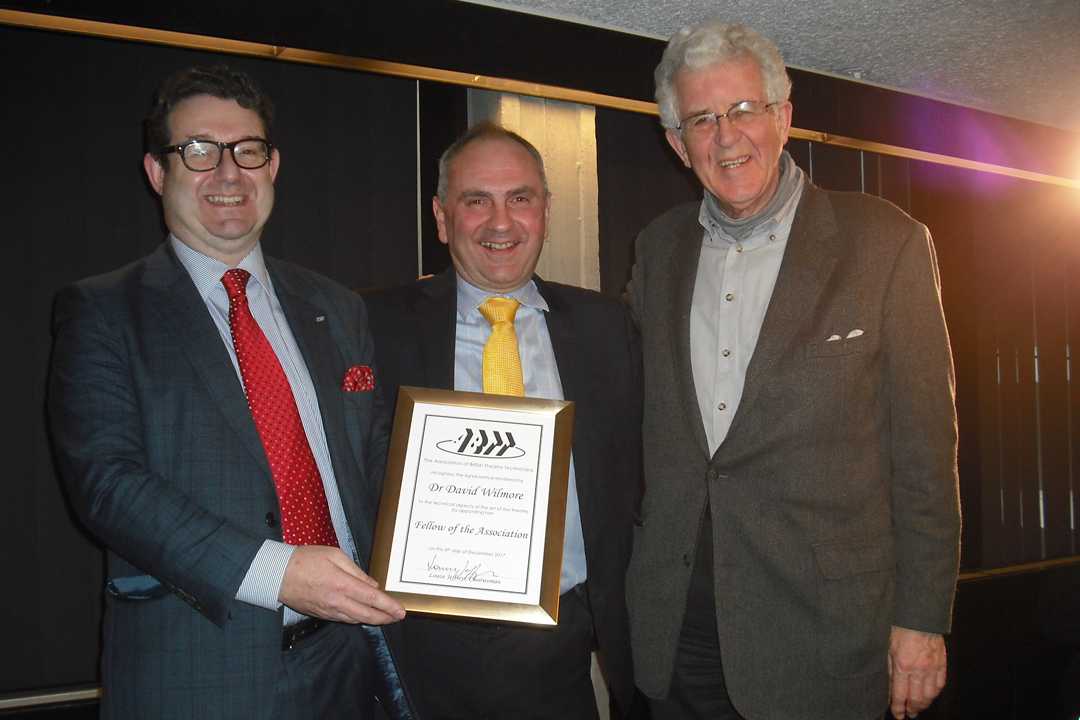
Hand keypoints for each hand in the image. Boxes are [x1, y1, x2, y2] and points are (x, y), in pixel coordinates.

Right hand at [278, 545, 405, 624]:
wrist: (276, 575)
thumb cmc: (306, 559)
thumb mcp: (335, 555)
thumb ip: (356, 571)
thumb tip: (372, 585)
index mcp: (342, 584)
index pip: (372, 599)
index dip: (389, 606)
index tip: (401, 611)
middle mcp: (337, 602)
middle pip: (367, 615)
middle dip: (385, 618)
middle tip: (397, 617)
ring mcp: (328, 611)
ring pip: (356, 619)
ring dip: (373, 620)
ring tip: (385, 617)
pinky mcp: (321, 615)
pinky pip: (344, 619)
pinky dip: (357, 619)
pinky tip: (364, 616)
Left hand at [888, 625, 946, 717]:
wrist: (919, 616)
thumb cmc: (900, 629)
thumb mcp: (887, 648)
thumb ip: (889, 669)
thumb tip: (889, 687)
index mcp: (902, 666)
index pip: (900, 694)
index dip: (898, 708)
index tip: (898, 715)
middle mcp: (919, 670)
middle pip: (917, 698)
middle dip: (912, 709)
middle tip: (909, 714)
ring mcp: (932, 667)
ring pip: (930, 694)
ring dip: (924, 704)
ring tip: (919, 708)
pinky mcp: (942, 663)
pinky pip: (940, 684)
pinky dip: (935, 693)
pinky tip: (931, 696)